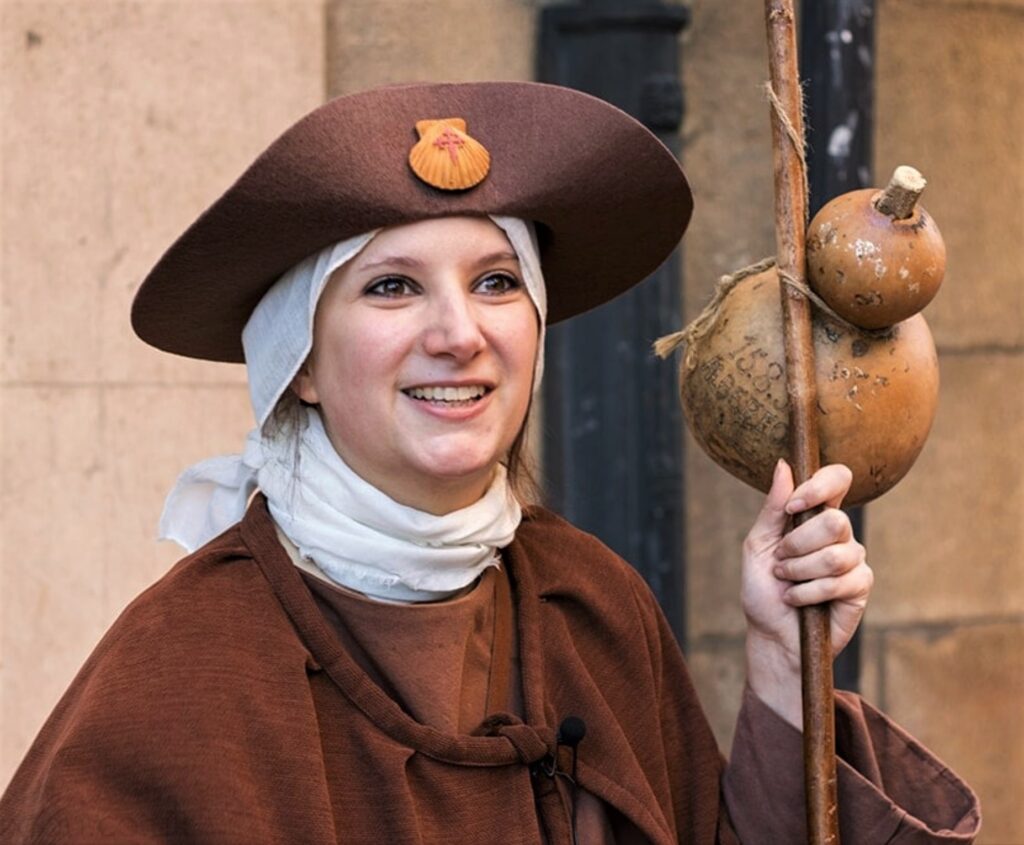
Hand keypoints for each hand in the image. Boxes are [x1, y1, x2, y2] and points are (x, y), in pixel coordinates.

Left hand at [740, 460, 872, 727]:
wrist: (771, 633)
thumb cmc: (763, 588)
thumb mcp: (758, 544)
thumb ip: (772, 508)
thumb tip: (783, 465)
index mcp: (814, 516)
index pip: (838, 479)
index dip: (821, 486)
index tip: (793, 506)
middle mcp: (839, 533)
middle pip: (835, 521)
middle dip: (797, 545)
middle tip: (780, 562)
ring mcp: (853, 559)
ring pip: (835, 555)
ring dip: (799, 572)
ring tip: (786, 582)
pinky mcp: (860, 586)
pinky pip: (840, 582)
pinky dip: (808, 593)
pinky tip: (798, 600)